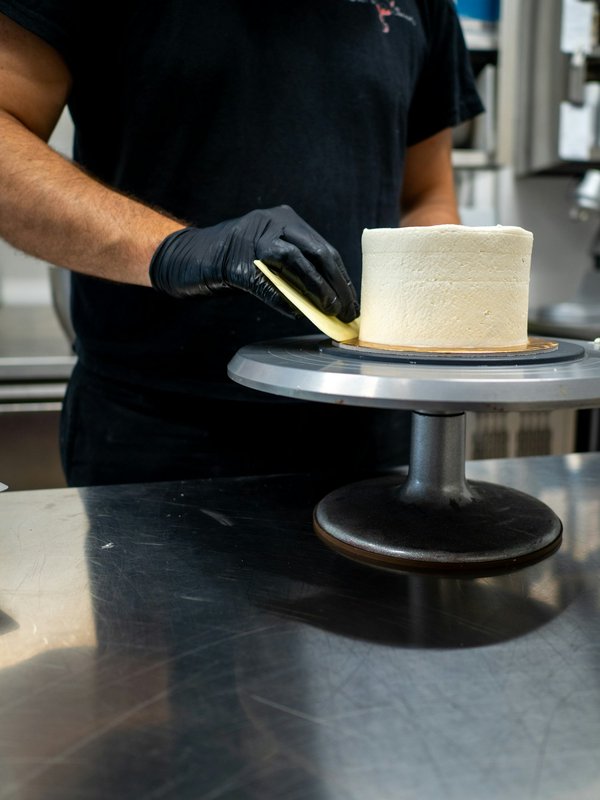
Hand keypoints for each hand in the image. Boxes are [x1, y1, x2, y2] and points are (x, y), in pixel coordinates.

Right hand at [149, 206, 358, 321]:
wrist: (187, 257)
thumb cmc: (232, 262)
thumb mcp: (268, 262)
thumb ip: (293, 274)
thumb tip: (324, 302)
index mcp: (284, 220)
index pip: (323, 248)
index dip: (341, 277)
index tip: (352, 300)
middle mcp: (272, 222)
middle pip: (317, 251)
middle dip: (336, 284)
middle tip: (347, 310)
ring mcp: (253, 238)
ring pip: (296, 260)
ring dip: (316, 288)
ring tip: (329, 309)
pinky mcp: (236, 261)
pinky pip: (267, 281)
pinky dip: (283, 298)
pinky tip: (295, 311)